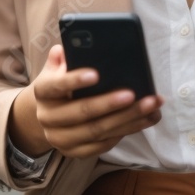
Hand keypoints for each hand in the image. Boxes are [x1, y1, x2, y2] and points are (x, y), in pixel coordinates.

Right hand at [9, 45, 163, 159]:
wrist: (50, 114)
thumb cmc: (61, 84)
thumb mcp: (59, 66)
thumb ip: (68, 54)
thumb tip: (83, 41)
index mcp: (42, 92)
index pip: (54, 85)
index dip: (74, 80)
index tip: (96, 74)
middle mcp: (47, 118)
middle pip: (81, 112)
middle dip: (110, 103)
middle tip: (134, 93)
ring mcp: (60, 138)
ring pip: (97, 131)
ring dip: (128, 118)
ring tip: (151, 105)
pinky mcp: (75, 152)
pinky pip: (104, 144)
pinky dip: (127, 131)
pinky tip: (146, 119)